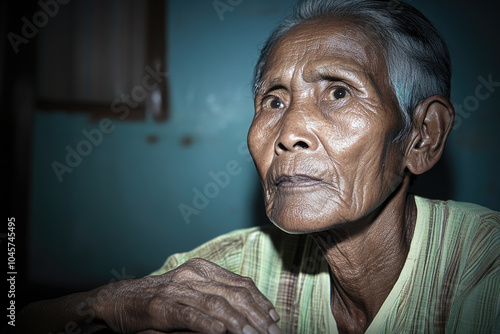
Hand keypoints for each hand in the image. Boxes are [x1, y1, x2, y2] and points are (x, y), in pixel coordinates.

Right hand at [92, 258, 281, 333]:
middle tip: (272, 333)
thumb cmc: (159, 303)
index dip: (260, 301)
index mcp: (203, 269)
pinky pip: (190, 315)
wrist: (118, 301)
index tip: (274, 318)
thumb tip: (246, 319)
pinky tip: (222, 332)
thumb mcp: (191, 297)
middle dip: (256, 315)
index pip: (240, 284)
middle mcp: (193, 274)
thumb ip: (216, 302)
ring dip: (239, 322)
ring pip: (216, 304)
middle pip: (234, 293)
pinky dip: (207, 324)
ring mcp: (177, 289)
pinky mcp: (162, 306)